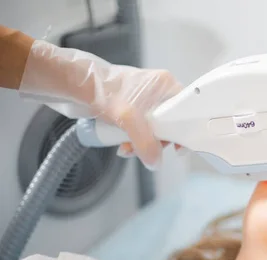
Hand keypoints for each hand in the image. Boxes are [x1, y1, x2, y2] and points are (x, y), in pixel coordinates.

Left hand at [18, 40, 183, 168]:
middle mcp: (158, 91)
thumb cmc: (102, 90)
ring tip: (127, 149)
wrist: (74, 85)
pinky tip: (122, 145)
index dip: (183, 130)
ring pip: (153, 129)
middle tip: (146, 151)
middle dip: (156, 141)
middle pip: (169, 124)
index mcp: (165, 84)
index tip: (177, 146)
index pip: (186, 110)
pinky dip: (132, 140)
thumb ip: (145, 143)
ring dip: (142, 144)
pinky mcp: (131, 108)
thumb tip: (155, 162)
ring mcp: (144, 100)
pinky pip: (140, 129)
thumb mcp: (129, 120)